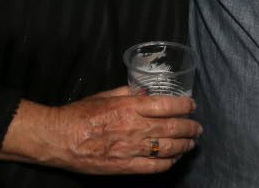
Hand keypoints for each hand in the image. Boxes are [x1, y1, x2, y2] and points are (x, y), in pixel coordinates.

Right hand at [2, 87, 201, 174]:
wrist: (61, 138)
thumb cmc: (80, 114)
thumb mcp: (104, 95)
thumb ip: (127, 93)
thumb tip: (144, 91)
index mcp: (131, 107)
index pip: (168, 105)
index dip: (185, 105)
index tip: (191, 105)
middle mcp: (136, 127)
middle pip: (174, 128)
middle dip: (190, 127)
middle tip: (197, 127)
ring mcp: (133, 149)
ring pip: (169, 148)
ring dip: (184, 145)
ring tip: (191, 143)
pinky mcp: (127, 166)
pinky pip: (155, 167)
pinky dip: (168, 163)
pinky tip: (173, 160)